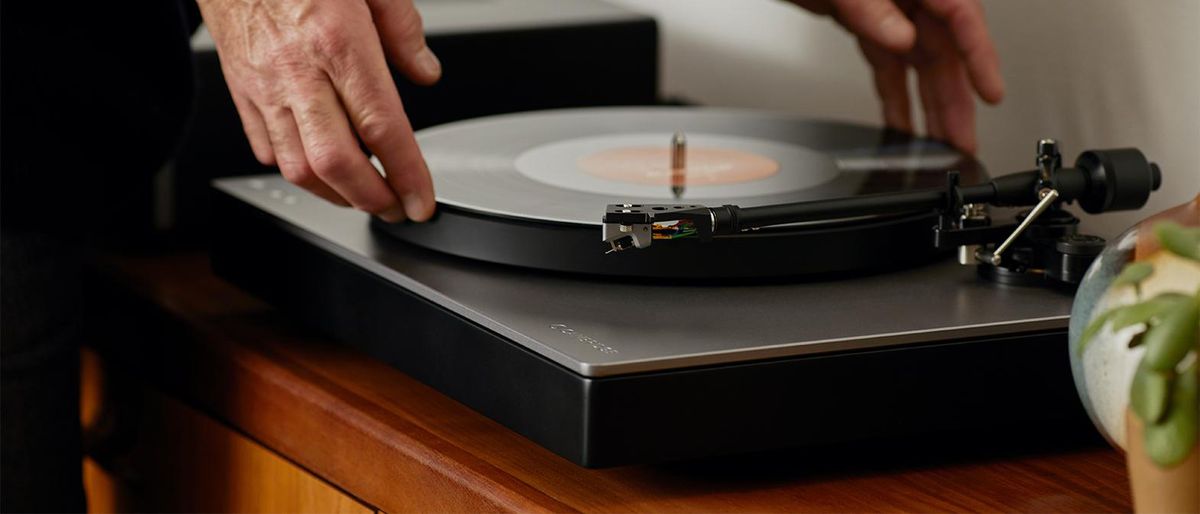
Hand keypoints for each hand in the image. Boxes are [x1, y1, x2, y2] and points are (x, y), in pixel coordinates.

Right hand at [197, 0, 439, 221]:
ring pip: (298, 167)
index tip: (422, 201)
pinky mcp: (240, 89)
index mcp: (337, 40)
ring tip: (364, 196)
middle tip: (397, 206)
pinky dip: (297, 171)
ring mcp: (264, 84)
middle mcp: (298, 70)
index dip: (406, 174)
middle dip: (372, 199)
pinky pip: (265, 147)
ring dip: (335, 195)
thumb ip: (402, 27)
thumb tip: (425, 72)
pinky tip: (319, 169)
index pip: (381, 127)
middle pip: (336, 162)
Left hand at [791, 0, 1003, 152]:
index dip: (980, 57)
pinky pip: (888, 69)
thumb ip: (873, 9)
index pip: (961, 18)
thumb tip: (902, 40)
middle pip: (944, 53)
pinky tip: (901, 127)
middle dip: (955, 101)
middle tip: (964, 142)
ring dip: (930, 109)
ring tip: (941, 146)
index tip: (990, 92)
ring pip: (919, 68)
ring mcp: (889, 12)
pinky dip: (895, 99)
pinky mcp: (866, 26)